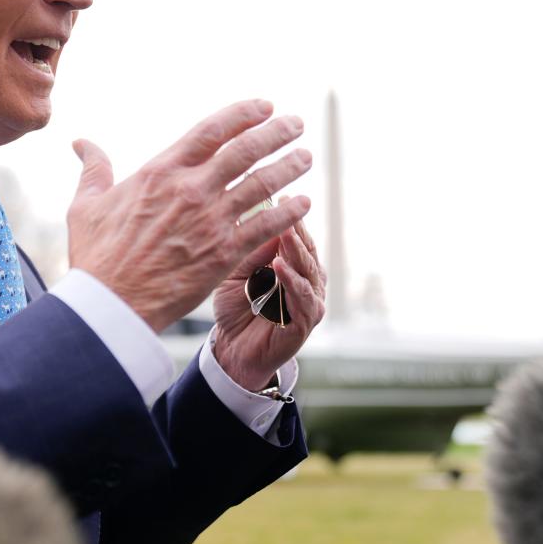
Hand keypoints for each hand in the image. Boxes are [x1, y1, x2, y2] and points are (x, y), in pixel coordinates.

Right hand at [67, 100, 311, 332]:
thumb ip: (93, 169)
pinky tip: (303, 204)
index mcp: (161, 172)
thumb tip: (80, 142)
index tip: (264, 107)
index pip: (211, 130)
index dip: (242, 114)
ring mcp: (211, 221)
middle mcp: (191, 190)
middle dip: (276, 133)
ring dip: (289, 167)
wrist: (110, 306)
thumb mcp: (87, 205)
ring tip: (306, 157)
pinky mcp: (224, 254)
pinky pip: (266, 226)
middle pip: (245, 150)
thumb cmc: (96, 257)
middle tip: (296, 124)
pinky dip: (288, 212)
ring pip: (262, 184)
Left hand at [212, 213, 325, 390]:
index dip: (290, 216)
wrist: (233, 349)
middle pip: (304, 248)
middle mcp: (307, 279)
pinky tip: (279, 267)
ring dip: (296, 251)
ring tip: (285, 234)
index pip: (295, 236)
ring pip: (307, 270)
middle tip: (288, 206)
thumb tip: (263, 219)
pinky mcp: (306, 321)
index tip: (281, 194)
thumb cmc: (236, 308)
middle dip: (295, 227)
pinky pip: (302, 298)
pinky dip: (292, 281)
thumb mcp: (237, 272)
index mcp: (293, 264)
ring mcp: (310, 300)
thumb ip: (251, 251)